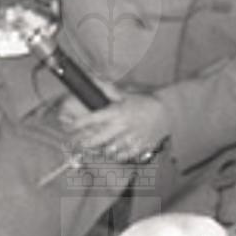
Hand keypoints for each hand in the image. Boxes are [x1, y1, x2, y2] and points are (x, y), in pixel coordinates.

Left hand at [54, 92, 169, 161]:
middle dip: (84, 143)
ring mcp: (130, 139)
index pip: (92, 119)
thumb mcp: (125, 94)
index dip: (78, 124)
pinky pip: (122, 156)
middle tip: (78, 143)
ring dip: (99, 150)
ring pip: (108, 150)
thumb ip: (108, 89)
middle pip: (97, 139)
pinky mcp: (138, 149)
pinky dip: (115, 156)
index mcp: (117, 112)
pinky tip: (112, 152)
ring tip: (93, 149)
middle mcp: (122, 127)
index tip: (69, 127)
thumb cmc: (144, 103)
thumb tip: (93, 79)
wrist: (166, 113)